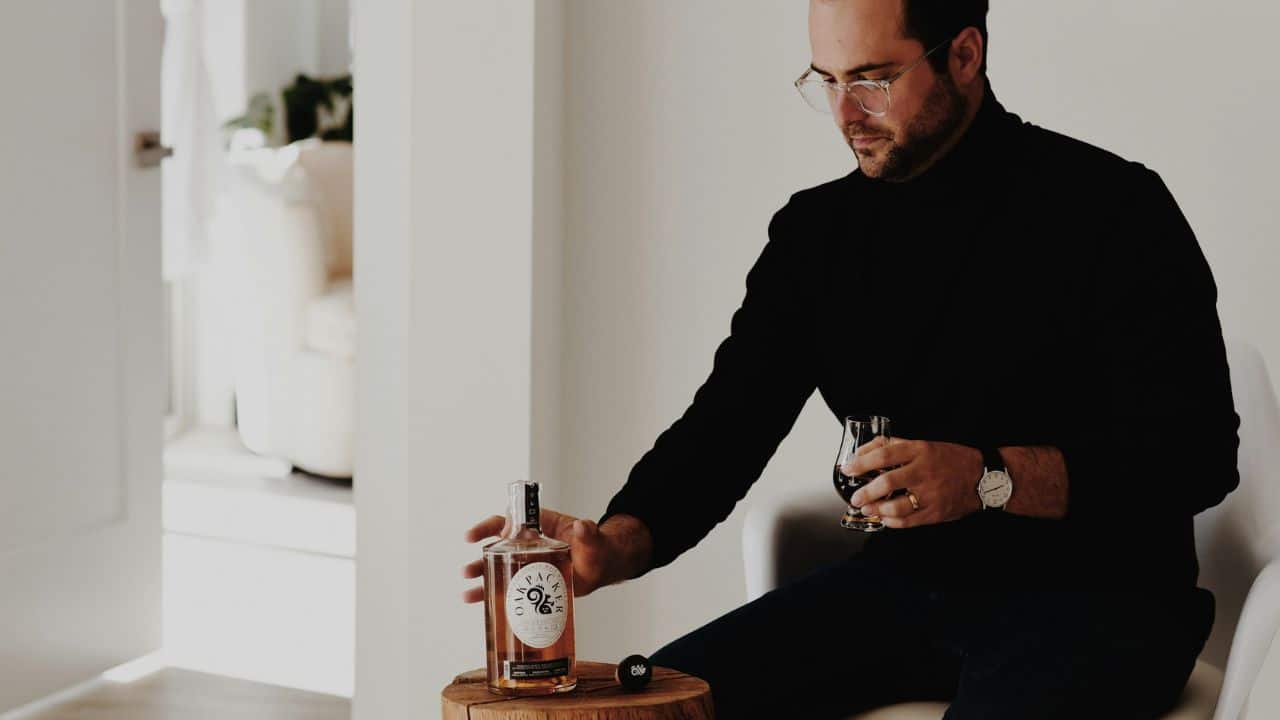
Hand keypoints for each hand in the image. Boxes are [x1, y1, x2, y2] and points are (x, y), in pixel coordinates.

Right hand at [461, 507, 613, 603]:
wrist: (601, 567)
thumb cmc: (595, 547)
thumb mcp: (592, 539)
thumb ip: (587, 533)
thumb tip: (582, 526)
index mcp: (538, 526)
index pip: (509, 520)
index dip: (491, 527)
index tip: (476, 536)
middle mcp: (528, 543)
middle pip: (497, 546)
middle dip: (480, 558)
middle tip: (467, 571)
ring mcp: (528, 563)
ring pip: (499, 568)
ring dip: (482, 580)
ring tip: (468, 595)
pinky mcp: (531, 582)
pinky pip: (508, 586)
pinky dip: (493, 596)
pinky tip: (481, 605)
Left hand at [843, 436, 983, 528]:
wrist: (983, 477)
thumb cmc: (949, 459)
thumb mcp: (923, 445)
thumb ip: (893, 446)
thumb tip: (862, 452)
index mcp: (920, 451)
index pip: (885, 455)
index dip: (862, 462)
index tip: (848, 469)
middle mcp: (924, 472)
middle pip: (888, 482)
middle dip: (866, 491)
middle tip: (855, 497)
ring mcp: (931, 494)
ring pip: (897, 506)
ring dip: (876, 509)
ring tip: (867, 508)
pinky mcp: (936, 513)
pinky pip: (908, 521)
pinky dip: (892, 522)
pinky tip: (884, 518)